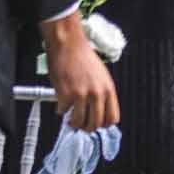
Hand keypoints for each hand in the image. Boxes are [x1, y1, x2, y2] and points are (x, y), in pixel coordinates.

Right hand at [41, 13, 120, 132]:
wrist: (68, 45)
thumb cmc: (83, 57)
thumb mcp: (101, 76)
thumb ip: (102, 94)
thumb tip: (98, 111)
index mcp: (108, 89)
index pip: (112, 118)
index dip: (104, 125)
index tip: (97, 124)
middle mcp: (97, 93)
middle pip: (96, 123)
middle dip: (87, 128)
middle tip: (81, 124)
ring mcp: (81, 95)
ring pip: (79, 122)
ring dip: (73, 123)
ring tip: (70, 118)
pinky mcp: (66, 94)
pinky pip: (63, 111)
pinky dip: (60, 110)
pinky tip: (61, 103)